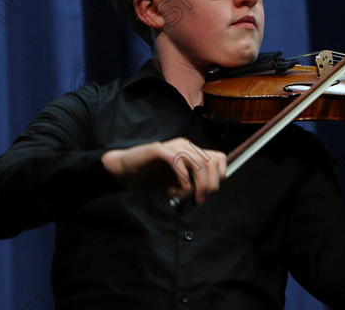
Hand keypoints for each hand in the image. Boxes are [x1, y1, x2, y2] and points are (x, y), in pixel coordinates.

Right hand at [101, 138, 226, 202]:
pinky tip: (179, 191)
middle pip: (211, 161)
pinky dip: (183, 179)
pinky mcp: (159, 149)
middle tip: (202, 199)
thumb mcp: (175, 186)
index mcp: (191, 152)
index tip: (213, 191)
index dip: (221, 174)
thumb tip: (204, 194)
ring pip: (198, 162)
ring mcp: (173, 146)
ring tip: (192, 198)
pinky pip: (178, 161)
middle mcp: (185, 146)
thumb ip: (190, 187)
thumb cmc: (149, 177)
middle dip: (211, 183)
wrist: (123, 172)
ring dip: (199, 184)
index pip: (218, 157)